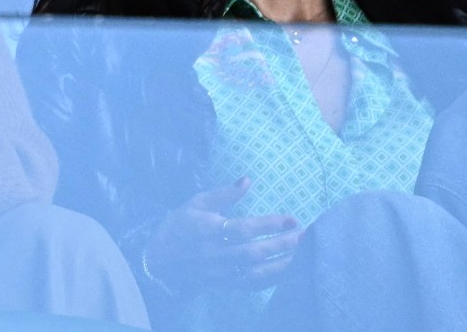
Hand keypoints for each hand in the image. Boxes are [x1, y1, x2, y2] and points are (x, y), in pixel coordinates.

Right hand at [143, 177, 302, 291]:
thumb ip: (223, 194)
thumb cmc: (180, 226)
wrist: (160, 260)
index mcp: (208, 230)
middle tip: (306, 235)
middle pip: (254, 253)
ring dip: (283, 265)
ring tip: (305, 254)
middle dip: (283, 245)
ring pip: (257, 273)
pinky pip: (253, 286)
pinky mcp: (226, 285)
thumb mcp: (196, 203)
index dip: (268, 225)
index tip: (291, 219)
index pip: (242, 229)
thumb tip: (247, 180)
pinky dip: (273, 280)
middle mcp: (216, 254)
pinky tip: (290, 271)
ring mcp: (222, 273)